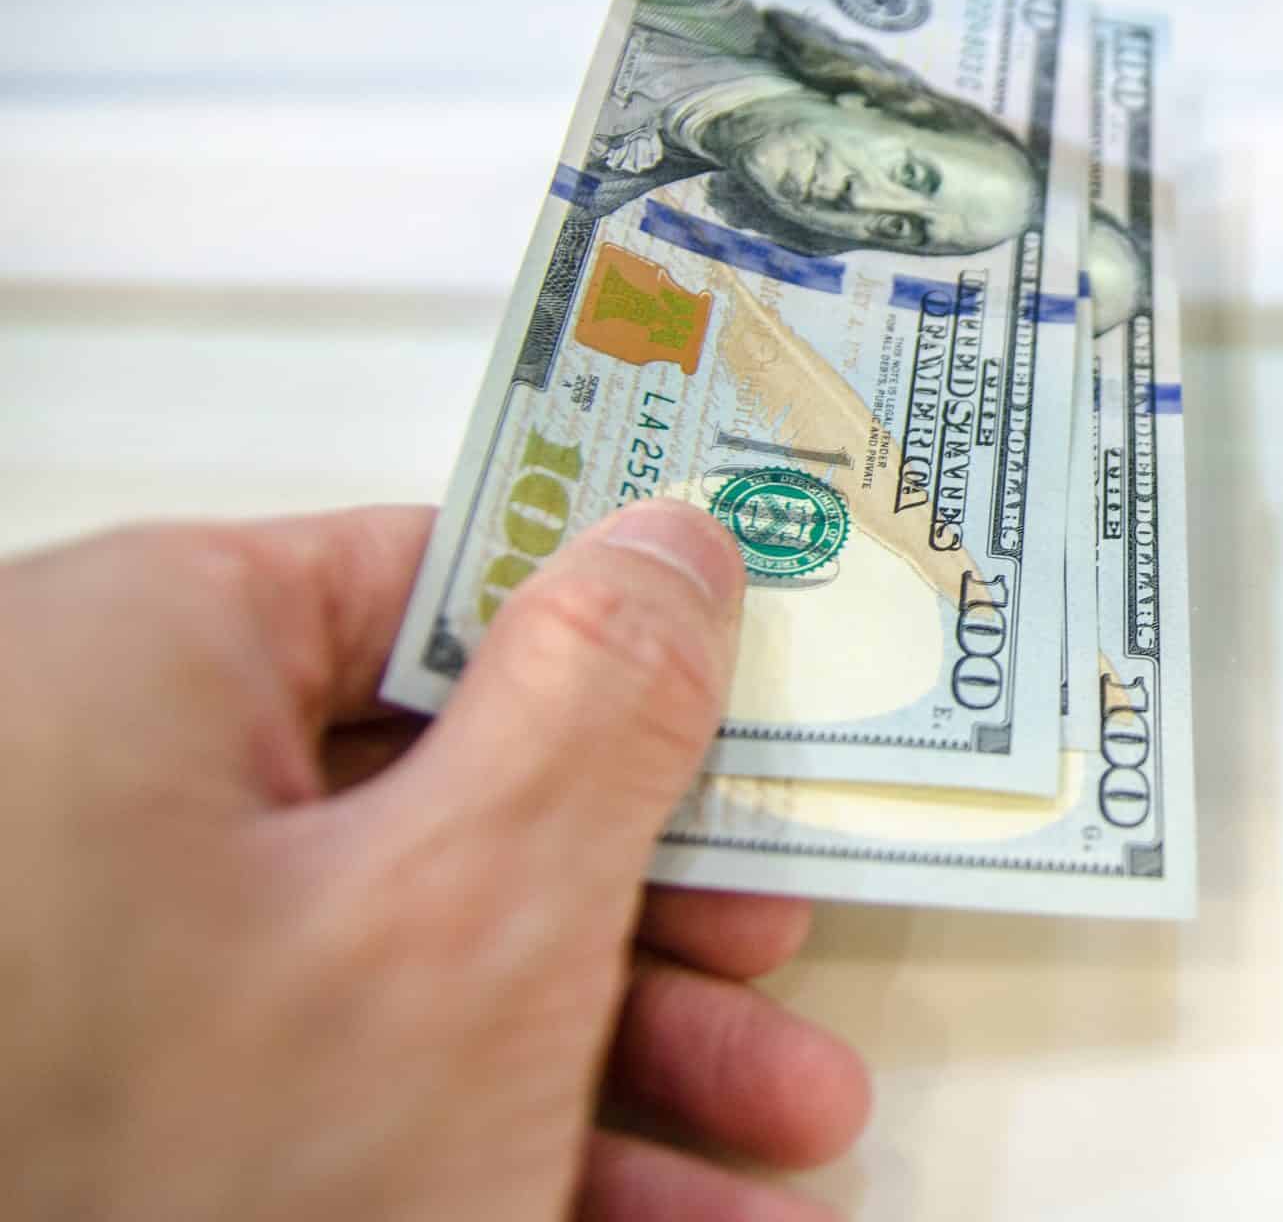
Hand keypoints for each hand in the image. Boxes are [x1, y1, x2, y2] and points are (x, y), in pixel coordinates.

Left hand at [0, 502, 867, 1220]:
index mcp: (134, 665)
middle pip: (445, 792)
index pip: (433, 581)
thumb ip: (599, 706)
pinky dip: (494, 1134)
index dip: (629, 653)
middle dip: (653, 919)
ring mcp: (87, 964)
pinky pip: (333, 1073)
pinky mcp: (104, 1101)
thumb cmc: (186, 1190)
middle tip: (782, 968)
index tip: (761, 724)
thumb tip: (671, 542)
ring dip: (614, 1061)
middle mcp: (85, 788)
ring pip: (408, 957)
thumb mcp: (471, 924)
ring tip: (772, 1163)